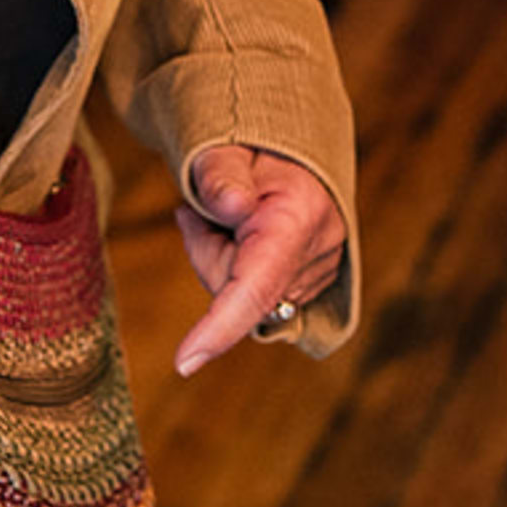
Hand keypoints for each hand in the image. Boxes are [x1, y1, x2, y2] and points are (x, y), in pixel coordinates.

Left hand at [173, 145, 347, 377]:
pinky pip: (254, 297)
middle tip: (202, 210)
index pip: (257, 285)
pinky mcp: (311, 282)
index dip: (221, 326)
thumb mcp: (222, 147)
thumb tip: (233, 208)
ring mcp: (321, 270)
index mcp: (299, 215)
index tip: (185, 362)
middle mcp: (320, 250)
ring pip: (241, 297)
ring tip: (230, 215)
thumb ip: (222, 175)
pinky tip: (246, 235)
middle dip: (207, 254)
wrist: (286, 148)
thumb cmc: (248, 145)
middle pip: (235, 292)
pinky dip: (238, 269)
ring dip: (222, 260)